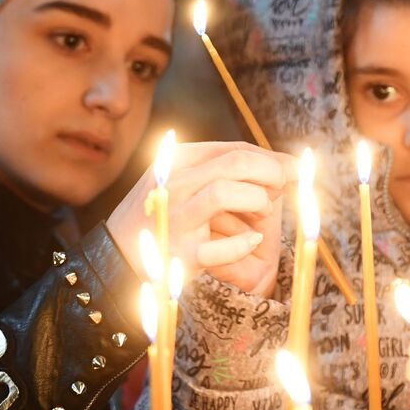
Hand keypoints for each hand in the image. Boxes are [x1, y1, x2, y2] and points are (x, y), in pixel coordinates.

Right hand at [107, 142, 295, 296]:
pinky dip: (243, 243)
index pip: (235, 150)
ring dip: (256, 200)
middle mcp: (174, 183)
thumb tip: (279, 166)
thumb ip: (223, 170)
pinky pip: (220, 247)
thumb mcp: (183, 182)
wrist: (115, 260)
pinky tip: (253, 241)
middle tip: (282, 189)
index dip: (272, 159)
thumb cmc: (161, 218)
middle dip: (270, 173)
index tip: (295, 170)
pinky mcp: (181, 253)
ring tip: (263, 212)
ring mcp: (176, 218)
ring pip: (224, 192)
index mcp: (178, 161)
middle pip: (235, 163)